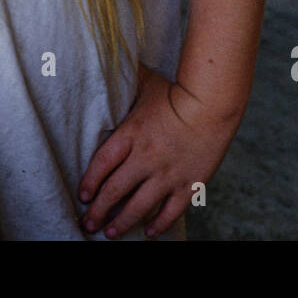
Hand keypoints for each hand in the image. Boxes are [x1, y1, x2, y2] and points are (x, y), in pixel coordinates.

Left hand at [77, 63, 242, 238]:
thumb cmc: (177, 91)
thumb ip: (124, 80)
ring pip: (139, 207)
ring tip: (111, 233)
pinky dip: (159, 224)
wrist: (214, 102)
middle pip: (115, 191)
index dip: (89, 182)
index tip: (83, 195)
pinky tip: (149, 231)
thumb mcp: (146, 83)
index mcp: (131, 134)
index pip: (101, 164)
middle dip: (98, 211)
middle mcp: (145, 157)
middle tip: (88, 223)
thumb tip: (106, 63)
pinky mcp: (189, 183)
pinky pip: (171, 211)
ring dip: (122, 222)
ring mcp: (167, 174)